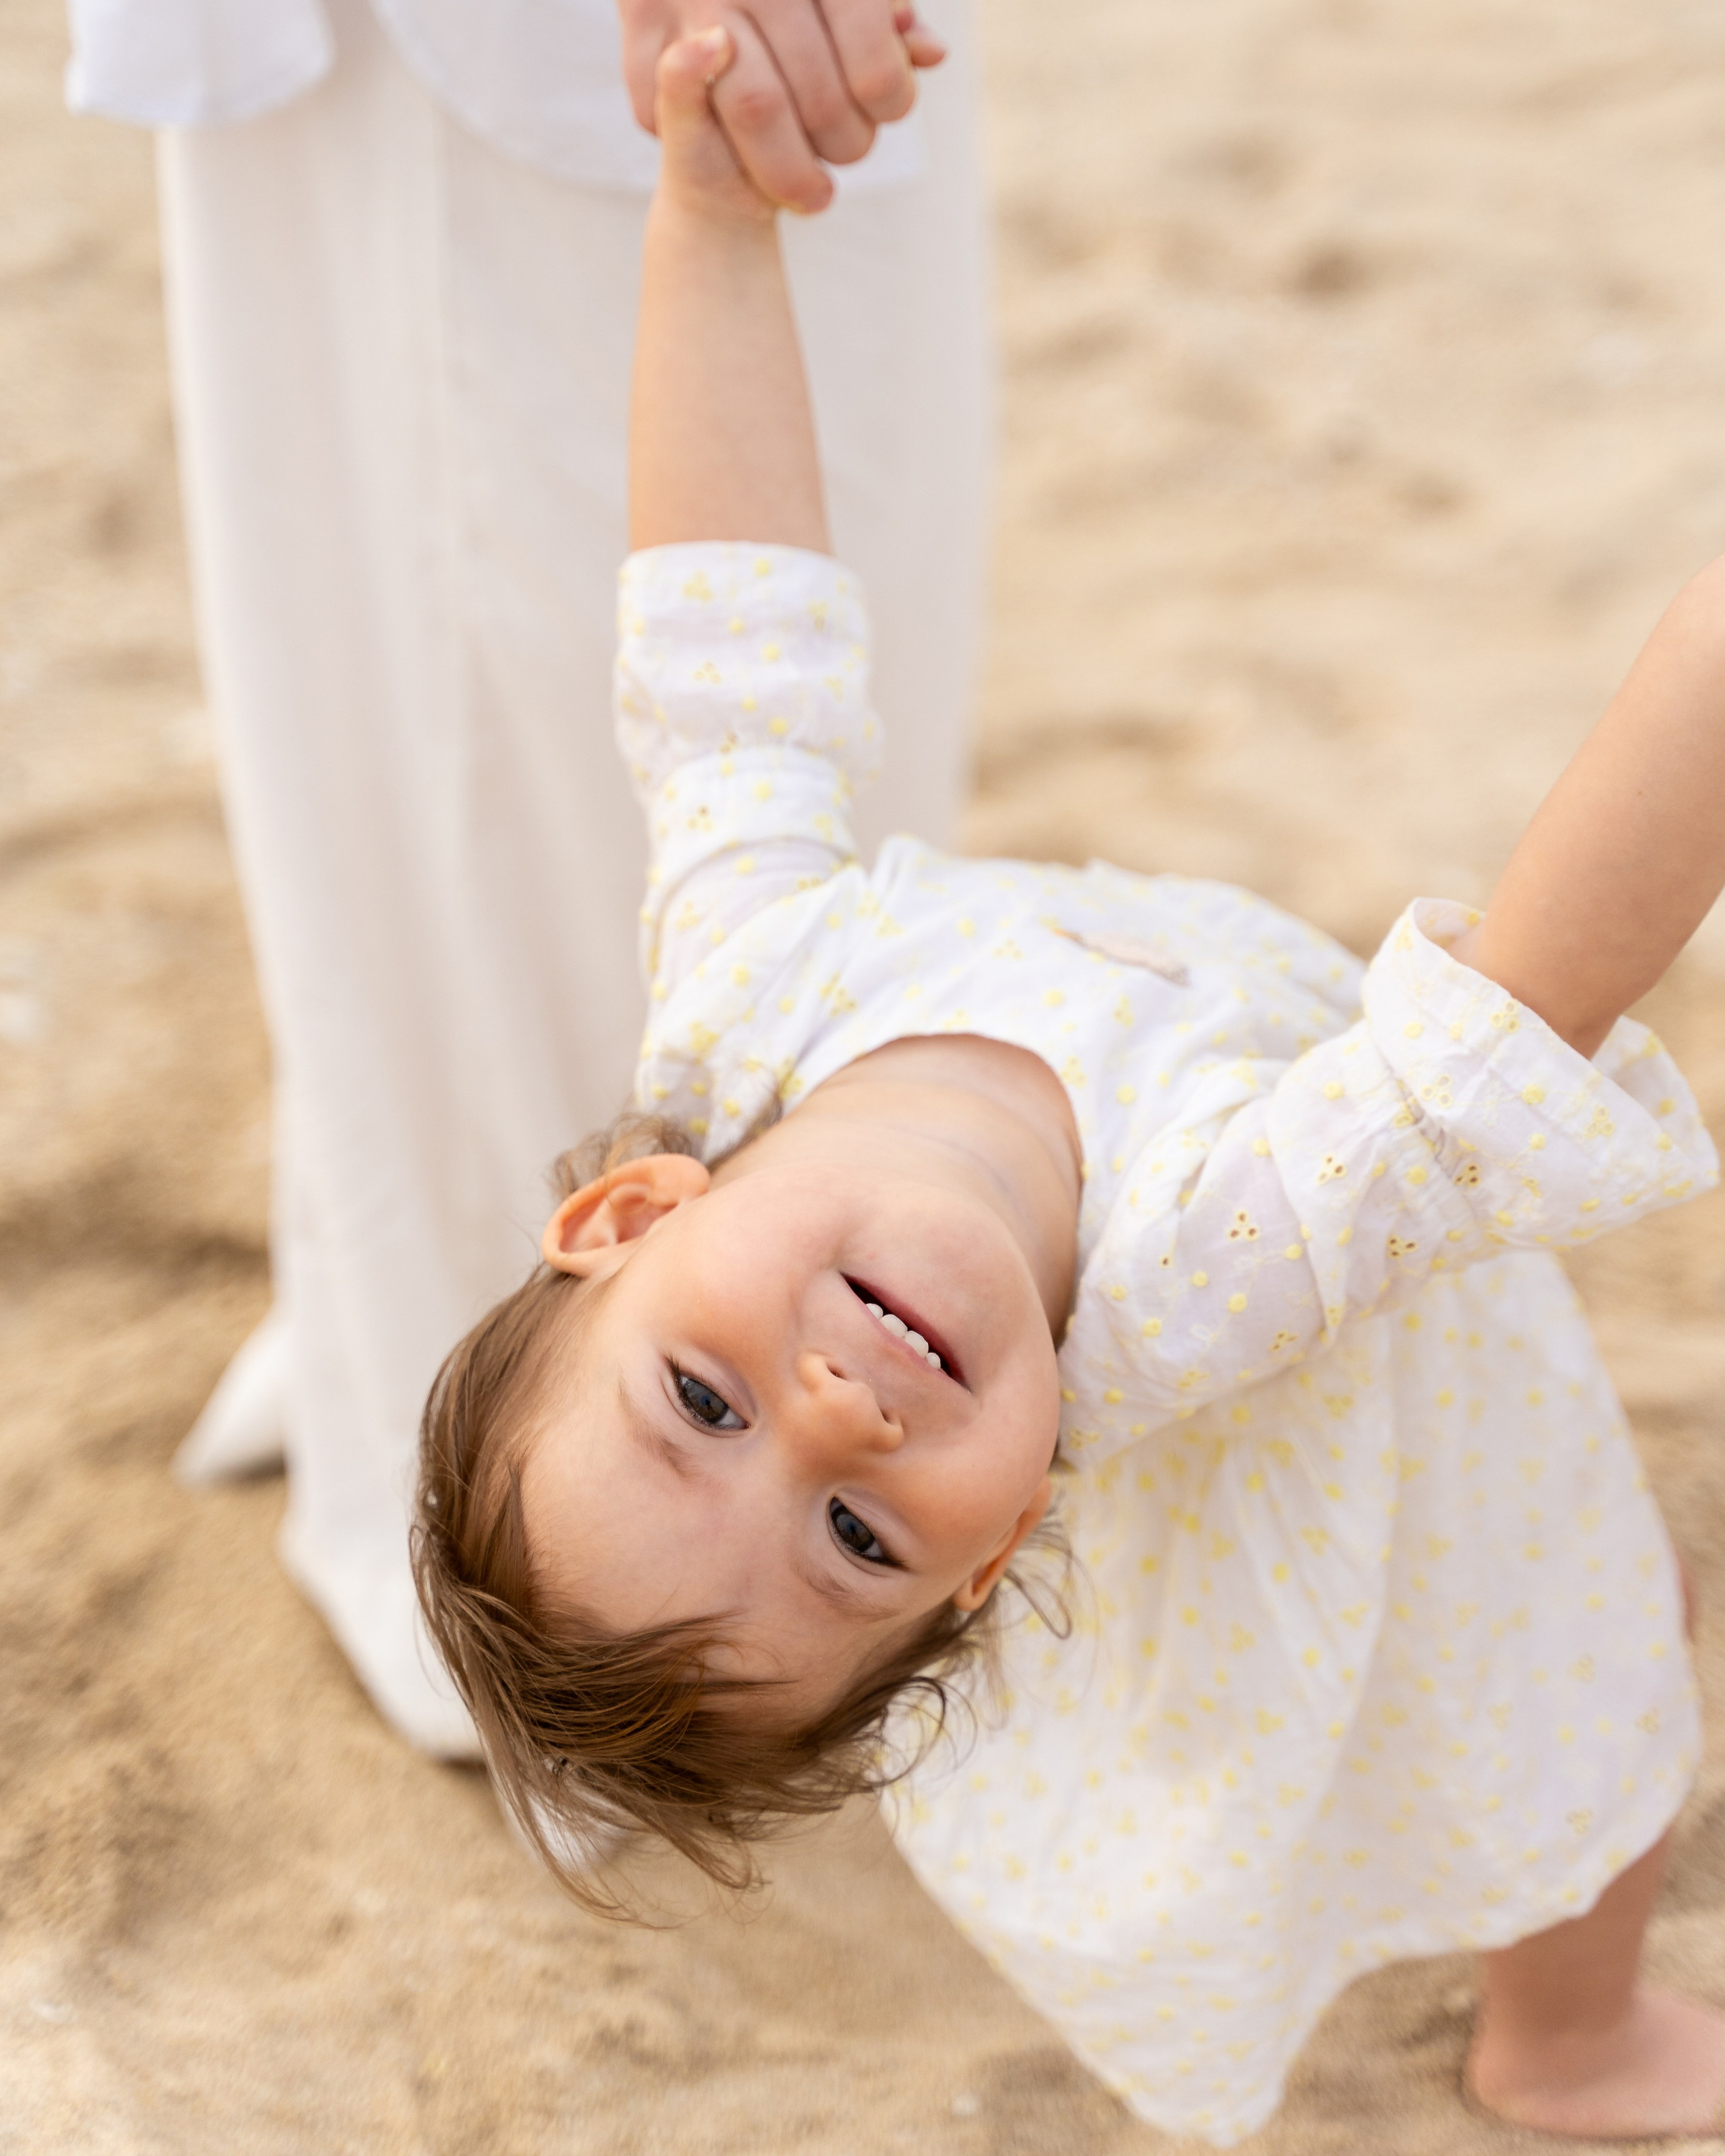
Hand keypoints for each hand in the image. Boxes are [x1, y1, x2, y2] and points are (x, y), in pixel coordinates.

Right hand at [620, 0, 945, 213]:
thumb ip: (884, 18)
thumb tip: (928, 53)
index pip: (874, 62)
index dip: (890, 101)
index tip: (887, 110)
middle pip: (818, 97)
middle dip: (844, 145)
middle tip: (846, 154)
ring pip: (757, 110)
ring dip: (791, 174)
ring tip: (813, 195)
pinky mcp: (642, 18)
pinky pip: (686, 109)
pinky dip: (718, 138)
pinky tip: (738, 143)